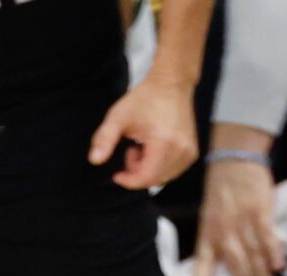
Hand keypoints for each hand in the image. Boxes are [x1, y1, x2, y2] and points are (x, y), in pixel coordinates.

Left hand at [90, 74, 199, 190]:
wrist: (171, 84)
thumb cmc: (144, 99)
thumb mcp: (118, 116)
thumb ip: (104, 139)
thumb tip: (94, 161)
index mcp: (164, 143)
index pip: (146, 178)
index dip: (129, 181)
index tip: (117, 174)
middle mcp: (181, 151)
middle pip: (154, 179)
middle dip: (138, 171)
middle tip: (131, 148)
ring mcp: (189, 153)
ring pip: (163, 177)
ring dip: (148, 168)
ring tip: (143, 146)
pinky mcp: (192, 153)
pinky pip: (172, 171)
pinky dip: (159, 165)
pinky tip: (154, 147)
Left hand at [194, 132, 286, 275]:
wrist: (234, 157)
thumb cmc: (223, 187)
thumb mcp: (210, 213)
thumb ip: (216, 236)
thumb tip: (227, 261)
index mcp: (208, 229)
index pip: (203, 257)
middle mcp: (223, 228)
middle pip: (235, 261)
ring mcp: (241, 219)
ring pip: (252, 252)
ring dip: (262, 274)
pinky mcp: (259, 209)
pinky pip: (266, 235)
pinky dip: (273, 251)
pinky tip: (279, 265)